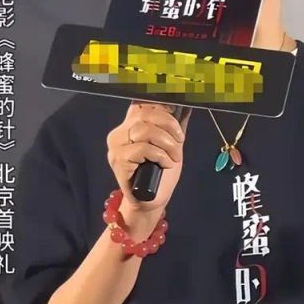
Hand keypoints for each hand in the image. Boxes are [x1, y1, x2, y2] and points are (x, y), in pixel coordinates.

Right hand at [106, 100, 191, 214]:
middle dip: (168, 124)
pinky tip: (165, 163)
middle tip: (180, 140)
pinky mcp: (118, 161)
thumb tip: (186, 104)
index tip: (176, 110)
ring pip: (143, 130)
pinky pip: (141, 149)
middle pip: (144, 113)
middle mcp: (119, 133)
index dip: (160, 104)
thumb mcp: (172, 144)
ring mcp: (116, 147)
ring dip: (166, 142)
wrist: (152, 200)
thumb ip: (176, 125)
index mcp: (130, 126)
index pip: (141, 104)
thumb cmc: (161, 172)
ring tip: (174, 156)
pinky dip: (159, 155)